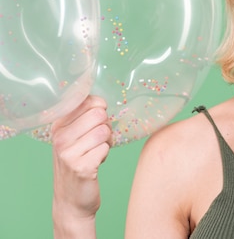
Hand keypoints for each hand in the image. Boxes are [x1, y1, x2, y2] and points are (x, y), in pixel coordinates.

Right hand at [51, 96, 111, 236]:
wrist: (71, 200)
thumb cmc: (78, 163)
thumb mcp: (74, 137)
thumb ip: (85, 117)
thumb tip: (102, 102)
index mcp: (58, 125)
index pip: (88, 101)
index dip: (100, 109)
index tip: (96, 122)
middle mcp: (60, 137)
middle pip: (99, 114)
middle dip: (106, 126)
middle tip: (98, 141)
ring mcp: (68, 153)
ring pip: (104, 131)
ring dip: (107, 142)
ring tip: (96, 152)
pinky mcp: (81, 167)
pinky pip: (105, 148)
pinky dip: (106, 154)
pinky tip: (96, 162)